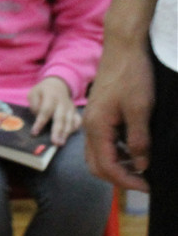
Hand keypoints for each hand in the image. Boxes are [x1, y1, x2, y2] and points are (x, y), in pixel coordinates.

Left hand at [27, 76, 79, 145]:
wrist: (59, 84)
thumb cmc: (43, 91)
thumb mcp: (34, 92)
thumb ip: (34, 103)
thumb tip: (38, 115)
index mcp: (51, 97)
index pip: (45, 111)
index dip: (40, 122)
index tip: (34, 133)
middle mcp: (62, 103)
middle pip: (60, 118)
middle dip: (57, 131)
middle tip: (55, 142)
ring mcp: (70, 108)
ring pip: (70, 121)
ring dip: (66, 133)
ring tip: (60, 143)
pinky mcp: (75, 111)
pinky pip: (78, 120)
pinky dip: (75, 128)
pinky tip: (69, 136)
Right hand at [85, 42, 153, 190]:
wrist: (123, 48)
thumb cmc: (132, 76)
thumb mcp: (141, 109)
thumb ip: (139, 140)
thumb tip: (141, 166)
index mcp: (96, 128)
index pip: (107, 166)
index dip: (126, 181)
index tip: (147, 187)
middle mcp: (88, 127)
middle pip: (97, 165)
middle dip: (119, 178)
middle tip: (143, 183)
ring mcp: (91, 120)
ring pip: (98, 155)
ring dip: (117, 166)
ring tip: (142, 168)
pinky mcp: (97, 114)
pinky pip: (102, 142)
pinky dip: (116, 152)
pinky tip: (135, 149)